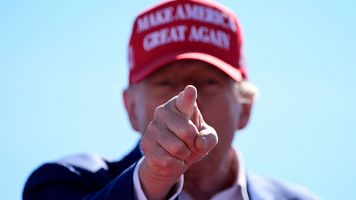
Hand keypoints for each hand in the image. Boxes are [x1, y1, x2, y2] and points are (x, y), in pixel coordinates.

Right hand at [139, 85, 217, 199]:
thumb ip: (209, 138)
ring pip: (178, 148)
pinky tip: (171, 159)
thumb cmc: (191, 142)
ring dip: (184, 155)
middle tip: (189, 143)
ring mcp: (152, 128)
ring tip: (180, 151)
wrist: (170, 160)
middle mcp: (163, 111)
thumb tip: (199, 143)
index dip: (188, 96)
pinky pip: (168, 160)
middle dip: (193, 143)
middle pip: (187, 131)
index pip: (185, 100)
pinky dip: (176, 164)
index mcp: (179, 105)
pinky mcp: (145, 145)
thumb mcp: (207, 138)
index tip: (191, 90)